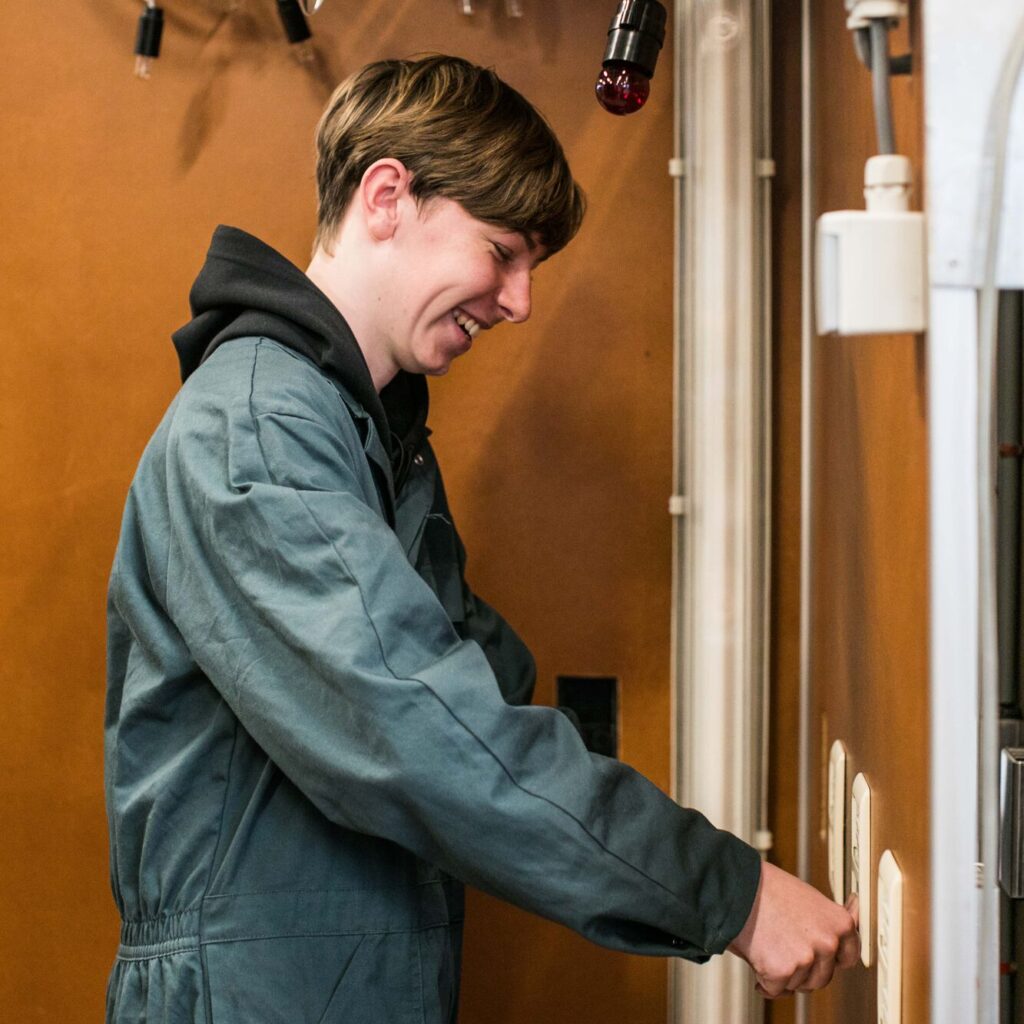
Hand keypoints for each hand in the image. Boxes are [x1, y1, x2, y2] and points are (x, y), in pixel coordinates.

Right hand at [727, 861, 859, 997]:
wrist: (737, 887)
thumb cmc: (768, 889)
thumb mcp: (809, 898)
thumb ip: (827, 919)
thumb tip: (854, 910)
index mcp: (840, 923)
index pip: (850, 957)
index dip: (832, 959)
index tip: (819, 957)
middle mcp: (828, 942)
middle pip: (822, 977)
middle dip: (803, 970)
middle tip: (783, 950)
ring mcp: (806, 959)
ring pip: (798, 984)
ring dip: (784, 975)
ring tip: (767, 948)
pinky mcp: (782, 971)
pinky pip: (775, 989)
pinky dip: (764, 982)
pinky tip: (757, 961)